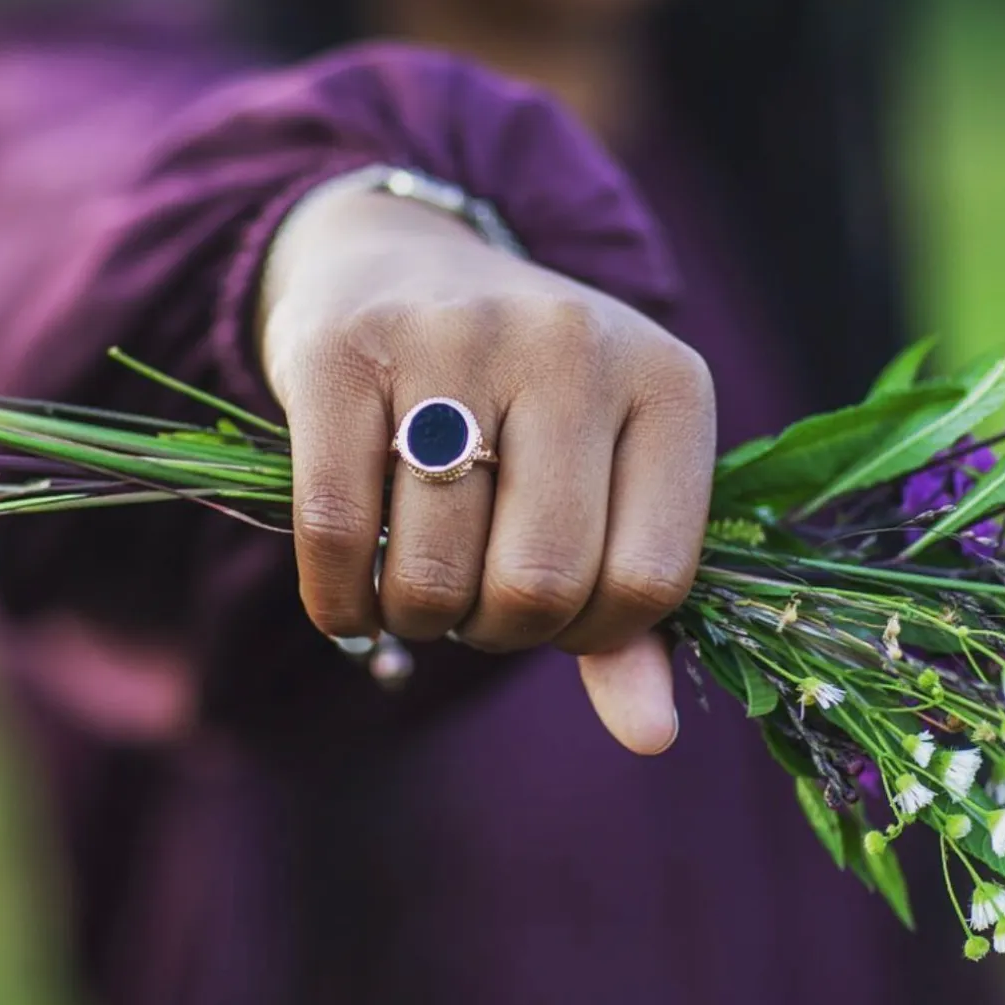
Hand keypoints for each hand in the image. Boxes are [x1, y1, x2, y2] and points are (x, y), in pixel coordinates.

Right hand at [257, 187, 715, 753]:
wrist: (402, 266)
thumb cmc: (519, 403)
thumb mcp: (601, 481)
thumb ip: (628, 611)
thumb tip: (650, 739)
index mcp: (667, 383)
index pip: (648, 582)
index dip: (587, 633)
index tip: (548, 610)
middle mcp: (572, 344)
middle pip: (539, 584)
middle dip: (494, 631)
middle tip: (472, 602)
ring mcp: (456, 337)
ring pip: (435, 570)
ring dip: (418, 618)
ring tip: (419, 586)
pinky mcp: (344, 352)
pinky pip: (337, 531)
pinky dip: (339, 602)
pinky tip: (349, 601)